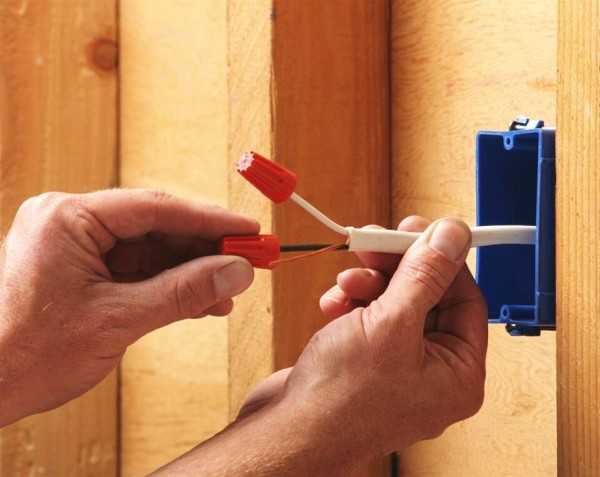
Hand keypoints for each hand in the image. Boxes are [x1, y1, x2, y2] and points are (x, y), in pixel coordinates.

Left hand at [0, 189, 257, 425]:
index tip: (248, 229)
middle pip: (156, 227)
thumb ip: (183, 291)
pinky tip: (204, 299)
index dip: (209, 219)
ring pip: (152, 251)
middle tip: (249, 259)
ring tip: (230, 288)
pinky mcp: (84, 270)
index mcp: (68, 218)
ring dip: (192, 271)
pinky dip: (171, 286)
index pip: (155, 208)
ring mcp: (77, 246)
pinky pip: (138, 270)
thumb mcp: (118, 320)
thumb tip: (236, 272)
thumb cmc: (27, 354)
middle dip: (204, 249)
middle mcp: (71, 223)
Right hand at [161, 216, 486, 475]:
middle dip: (395, 270)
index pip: (465, 300)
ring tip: (346, 284)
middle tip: (375, 242)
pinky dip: (351, 306)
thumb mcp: (391, 323)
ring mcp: (396, 369)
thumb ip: (425, 275)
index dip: (442, 261)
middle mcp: (432, 373)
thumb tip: (453, 236)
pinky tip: (334, 305)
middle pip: (426, 299)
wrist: (287, 432)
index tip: (418, 231)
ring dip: (368, 286)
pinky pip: (369, 322)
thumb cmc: (341, 400)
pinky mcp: (365, 365)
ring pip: (393, 306)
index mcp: (457, 373)